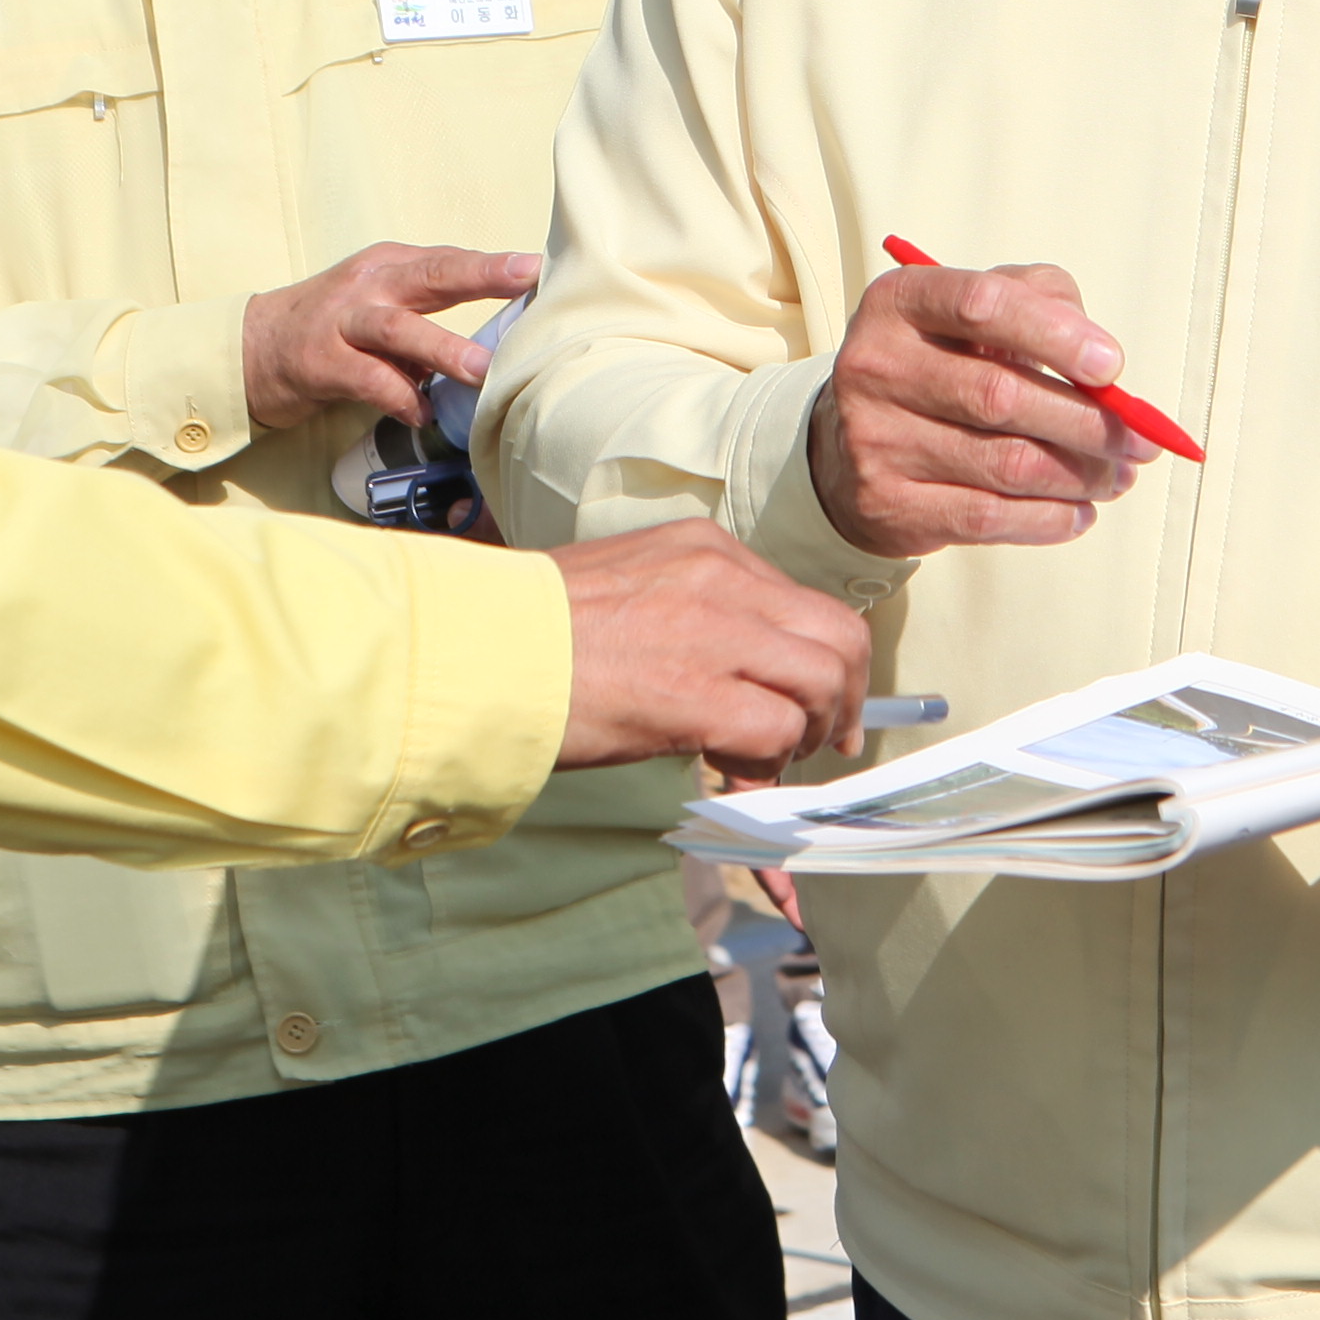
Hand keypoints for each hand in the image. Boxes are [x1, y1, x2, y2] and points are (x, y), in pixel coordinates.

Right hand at [239, 244, 540, 432]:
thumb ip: (430, 316)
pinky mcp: (320, 363)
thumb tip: (499, 340)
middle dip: (480, 275)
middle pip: (431, 274)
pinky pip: (367, 379)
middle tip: (524, 278)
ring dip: (441, 347)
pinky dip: (398, 396)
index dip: (496, 264)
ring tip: (480, 368)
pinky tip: (422, 413)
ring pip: (398, 328)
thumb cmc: (335, 328)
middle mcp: (370, 286)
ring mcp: (342, 323)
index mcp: (391, 266)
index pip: (451, 261)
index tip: (540, 266)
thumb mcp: (382, 307)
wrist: (253, 348)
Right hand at [547, 523, 870, 772]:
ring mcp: (714, 633)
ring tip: (768, 759)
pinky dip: (769, 761)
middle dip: (844, 697)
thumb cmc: (533, 632)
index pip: (802, 601)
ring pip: (824, 682)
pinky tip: (729, 770)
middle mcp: (721, 579)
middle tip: (821, 741)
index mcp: (704, 549)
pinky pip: (777, 732)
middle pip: (839, 636)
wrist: (476, 651)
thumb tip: (733, 681)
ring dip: (810, 732)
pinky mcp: (697, 695)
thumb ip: (694, 620)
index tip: (810, 702)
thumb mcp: (629, 592)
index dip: (820, 660)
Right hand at [804, 258, 1153, 558]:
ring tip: (1117, 477)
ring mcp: (875, 440)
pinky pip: (986, 518)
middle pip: (1001, 396)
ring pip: (1005, 464)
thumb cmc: (940, 364)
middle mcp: (877, 367)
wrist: (851, 442)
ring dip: (1079, 476)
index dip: (1056, 335)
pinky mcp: (886, 504)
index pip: (983, 306)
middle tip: (1140, 440)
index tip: (1112, 366)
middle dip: (1088, 423)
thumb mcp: (977, 313)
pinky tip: (1078, 512)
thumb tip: (1101, 357)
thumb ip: (1042, 301)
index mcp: (901, 302)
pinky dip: (1047, 520)